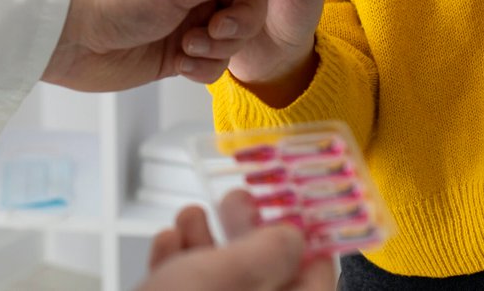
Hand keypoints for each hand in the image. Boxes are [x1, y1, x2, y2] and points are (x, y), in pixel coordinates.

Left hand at [42, 0, 289, 91]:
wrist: (66, 37)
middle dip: (242, 18)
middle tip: (218, 27)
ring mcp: (189, 16)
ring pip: (235, 34)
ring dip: (219, 46)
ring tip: (188, 46)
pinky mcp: (179, 50)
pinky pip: (214, 62)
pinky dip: (202, 66)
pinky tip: (177, 63)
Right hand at [138, 191, 335, 290]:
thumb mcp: (227, 276)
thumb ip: (268, 250)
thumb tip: (293, 235)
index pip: (315, 276)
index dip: (302, 235)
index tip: (285, 201)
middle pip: (266, 279)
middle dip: (245, 234)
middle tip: (233, 202)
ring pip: (224, 287)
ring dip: (206, 244)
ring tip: (190, 217)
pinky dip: (180, 268)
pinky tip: (169, 245)